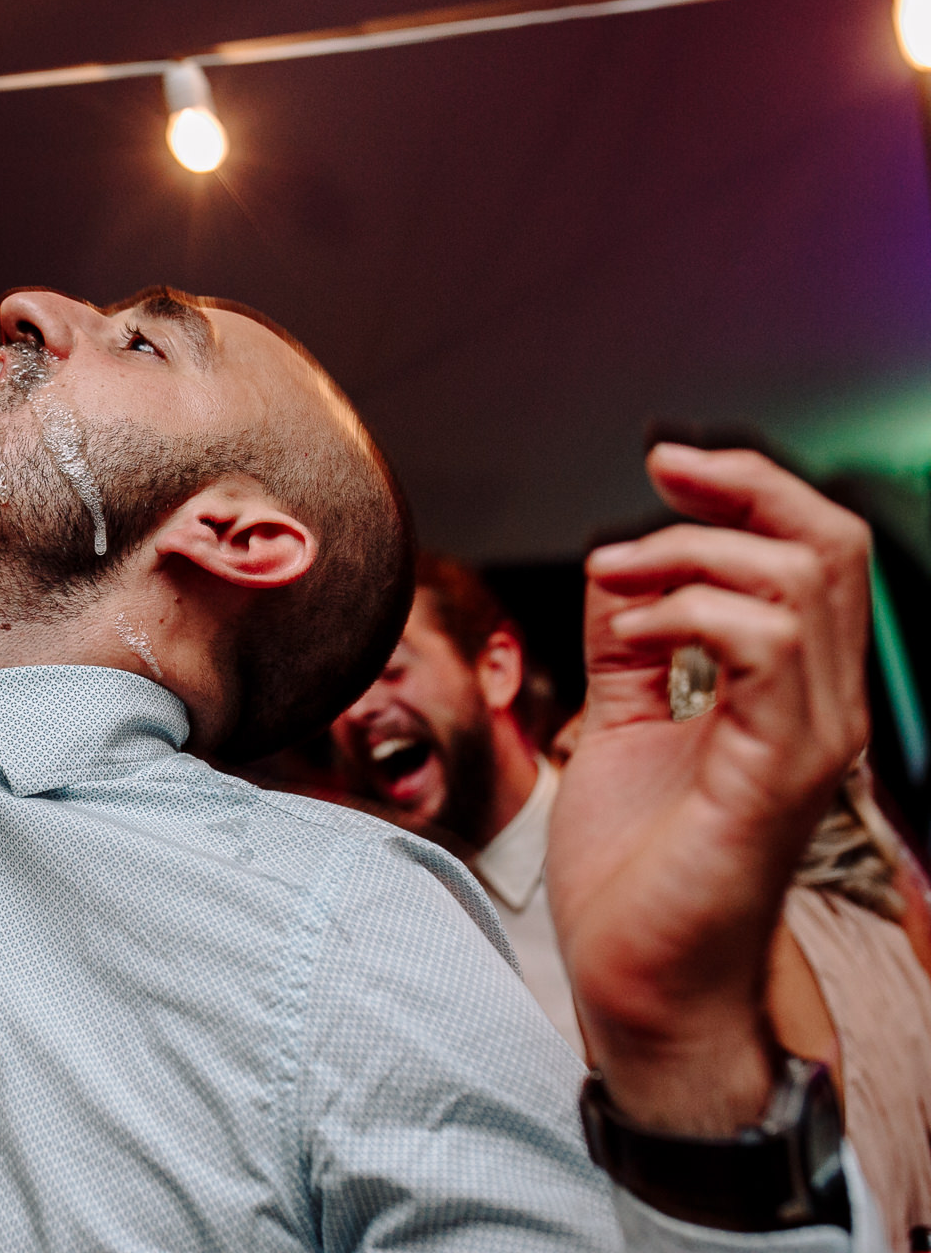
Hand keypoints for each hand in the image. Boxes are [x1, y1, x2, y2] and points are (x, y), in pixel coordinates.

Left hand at [547, 445, 869, 1134]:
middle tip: (658, 476)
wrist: (638, 982)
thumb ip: (628, 646)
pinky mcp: (775, 772)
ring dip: (691, 553)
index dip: (749, 487)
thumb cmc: (633, 872)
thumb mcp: (619, 726)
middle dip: (741, 485)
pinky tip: (632, 633)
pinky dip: (687, 611)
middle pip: (829, 542)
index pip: (813, 552)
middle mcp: (820, 707)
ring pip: (800, 580)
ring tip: (618, 583)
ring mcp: (809, 739)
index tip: (667, 465)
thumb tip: (617, 563)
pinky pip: (762, 644)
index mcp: (790, 692)